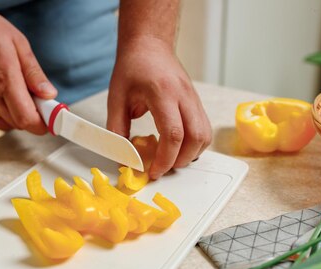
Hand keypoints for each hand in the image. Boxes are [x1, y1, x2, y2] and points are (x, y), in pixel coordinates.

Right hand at [0, 3, 56, 133]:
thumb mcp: (18, 44)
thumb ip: (34, 74)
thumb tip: (49, 95)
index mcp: (5, 79)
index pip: (27, 118)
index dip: (41, 124)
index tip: (50, 119)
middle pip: (18, 123)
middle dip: (32, 117)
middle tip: (36, 100)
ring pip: (4, 125)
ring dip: (15, 117)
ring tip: (16, 96)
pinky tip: (1, 100)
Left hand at [107, 37, 211, 178]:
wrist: (149, 44)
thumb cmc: (133, 67)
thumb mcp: (116, 98)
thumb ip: (117, 129)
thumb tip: (122, 156)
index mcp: (163, 93)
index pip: (174, 133)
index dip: (165, 159)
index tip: (154, 171)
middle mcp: (184, 96)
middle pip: (196, 138)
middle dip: (180, 160)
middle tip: (161, 168)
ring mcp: (194, 98)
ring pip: (205, 135)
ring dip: (190, 154)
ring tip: (170, 159)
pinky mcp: (197, 102)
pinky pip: (204, 128)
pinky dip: (194, 144)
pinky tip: (178, 147)